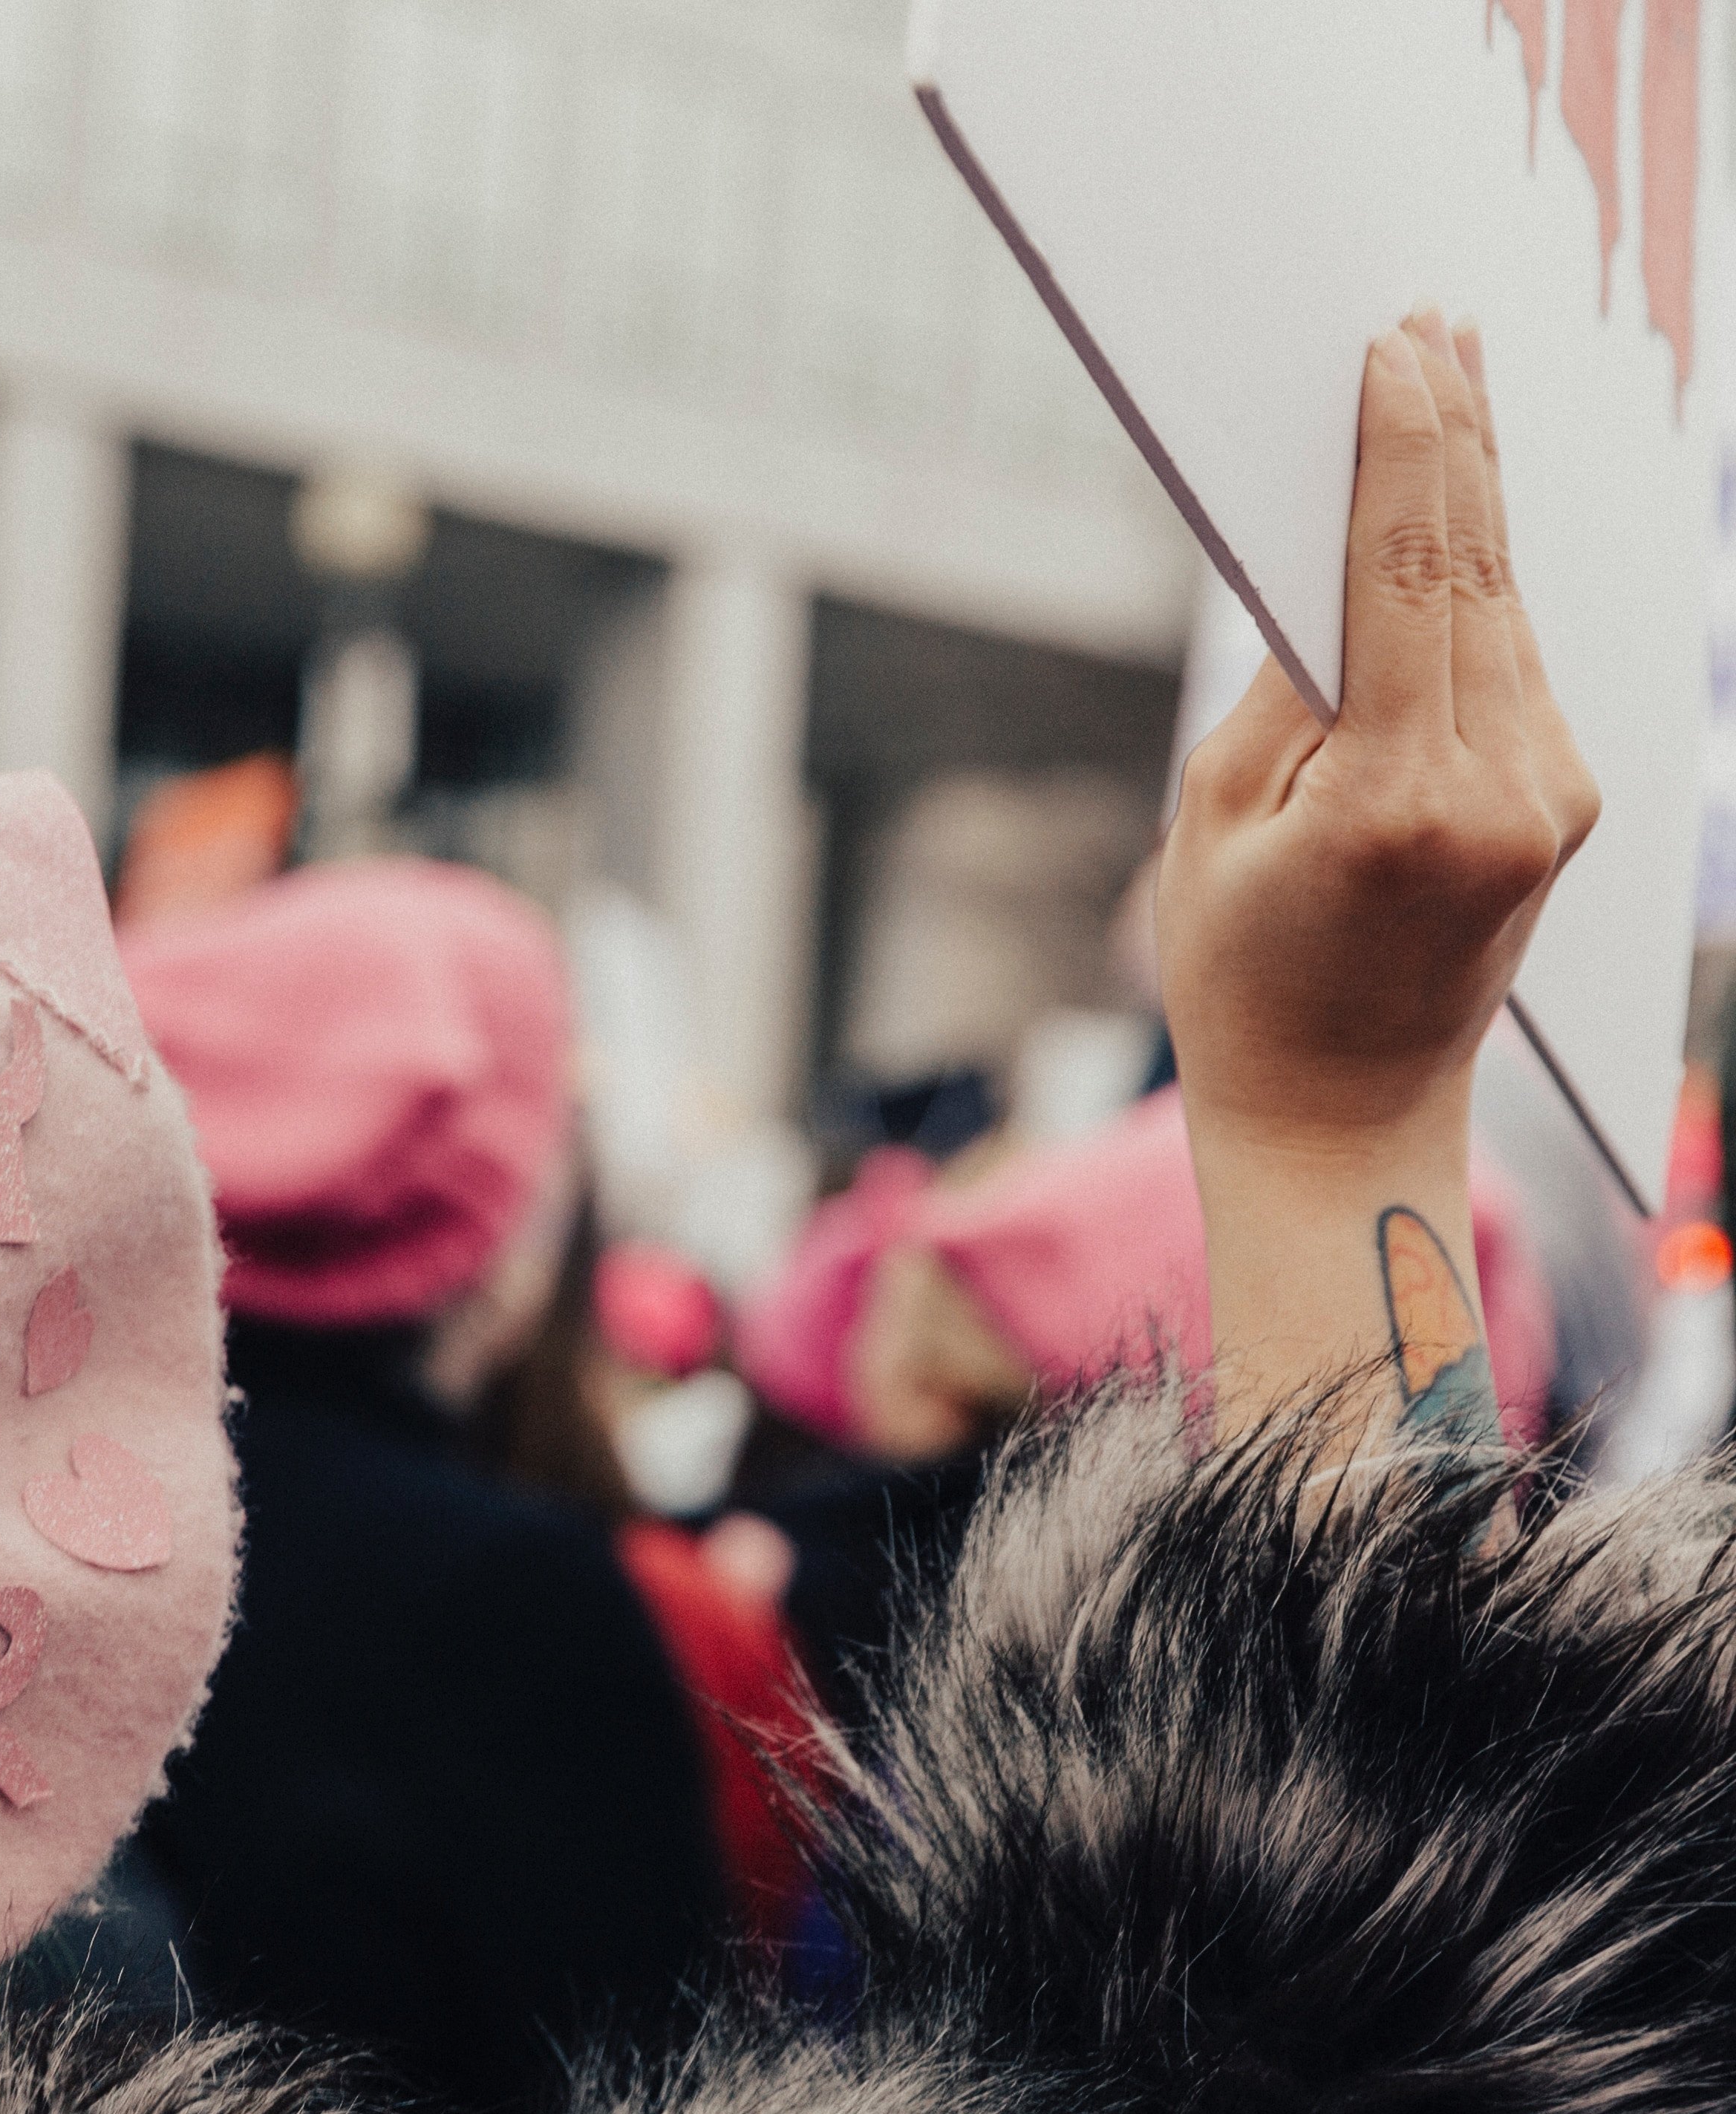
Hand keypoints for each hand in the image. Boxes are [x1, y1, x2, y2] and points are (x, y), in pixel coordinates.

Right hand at [1161, 313, 1595, 1451]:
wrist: (1343, 1118)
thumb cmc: (1241, 978)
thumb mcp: (1217, 821)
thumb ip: (1287, 686)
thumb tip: (1335, 562)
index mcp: (1406, 795)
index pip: (1417, 574)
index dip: (1409, 450)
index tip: (1401, 349)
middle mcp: (1509, 785)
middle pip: (1482, 569)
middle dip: (1457, 440)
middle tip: (1438, 326)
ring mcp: (1555, 794)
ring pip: (1508, 607)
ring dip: (1476, 499)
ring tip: (1449, 385)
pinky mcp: (1565, 799)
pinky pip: (1515, 662)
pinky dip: (1481, 580)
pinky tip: (1459, 521)